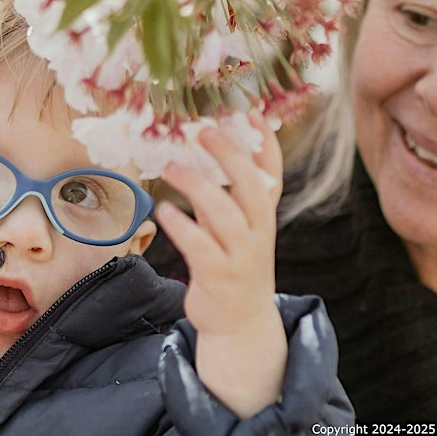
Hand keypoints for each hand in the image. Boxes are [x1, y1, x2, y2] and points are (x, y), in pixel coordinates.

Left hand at [156, 112, 286, 417]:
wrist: (240, 322)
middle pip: (250, 185)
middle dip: (229, 154)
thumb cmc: (233, 264)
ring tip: (172, 167)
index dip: (266, 143)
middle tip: (204, 131)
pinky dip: (181, 225)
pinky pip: (199, 246)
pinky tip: (163, 209)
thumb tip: (209, 152)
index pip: (272, 173)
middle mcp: (257, 231)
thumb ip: (228, 194)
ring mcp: (240, 255)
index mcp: (263, 215)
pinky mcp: (218, 275)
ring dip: (197, 186)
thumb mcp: (238, 226)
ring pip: (223, 213)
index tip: (253, 113)